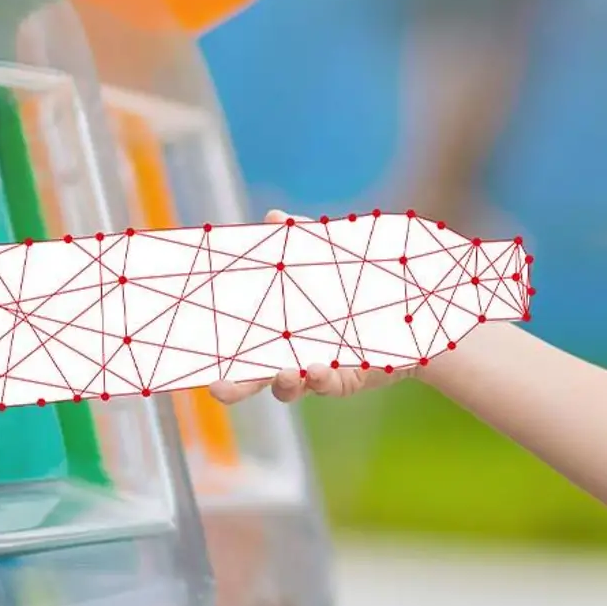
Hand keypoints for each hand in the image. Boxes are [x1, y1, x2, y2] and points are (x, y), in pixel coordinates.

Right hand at [208, 210, 423, 404]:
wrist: (414, 300)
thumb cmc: (364, 275)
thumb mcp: (334, 253)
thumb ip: (304, 241)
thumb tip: (273, 217)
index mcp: (277, 323)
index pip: (239, 338)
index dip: (216, 346)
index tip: (193, 349)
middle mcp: (290, 350)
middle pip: (253, 375)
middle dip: (234, 385)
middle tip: (218, 388)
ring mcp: (316, 368)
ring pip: (289, 385)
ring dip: (283, 382)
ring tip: (287, 372)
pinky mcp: (344, 379)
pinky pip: (327, 384)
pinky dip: (321, 378)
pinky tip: (319, 369)